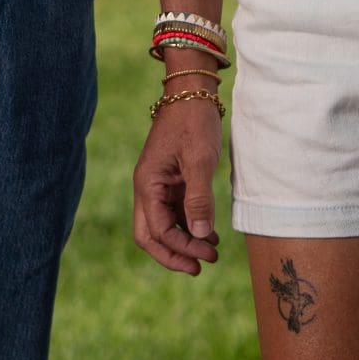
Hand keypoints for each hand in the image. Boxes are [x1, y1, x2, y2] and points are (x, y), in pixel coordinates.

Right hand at [132, 94, 223, 273]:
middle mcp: (147, 188)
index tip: (208, 254)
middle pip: (150, 235)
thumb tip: (201, 235)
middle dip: (173, 254)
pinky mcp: (171, 181)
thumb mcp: (200, 160)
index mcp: (147, 184)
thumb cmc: (193, 121)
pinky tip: (209, 234)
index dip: (181, 247)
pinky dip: (189, 226)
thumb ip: (199, 199)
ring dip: (184, 241)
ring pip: (163, 225)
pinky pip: (174, 212)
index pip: (157, 230)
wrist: (192, 92)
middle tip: (200, 267)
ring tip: (211, 253)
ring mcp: (158, 185)